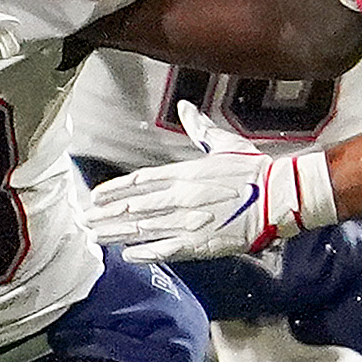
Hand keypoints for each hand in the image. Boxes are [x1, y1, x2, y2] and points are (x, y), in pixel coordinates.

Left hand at [84, 101, 339, 259]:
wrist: (277, 196)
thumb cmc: (254, 170)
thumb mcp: (225, 144)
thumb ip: (200, 129)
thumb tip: (185, 106)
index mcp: (183, 173)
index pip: (138, 182)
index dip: (114, 190)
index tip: (94, 197)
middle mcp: (178, 198)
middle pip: (133, 208)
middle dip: (107, 215)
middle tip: (85, 221)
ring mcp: (187, 222)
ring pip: (143, 229)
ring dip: (117, 234)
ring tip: (95, 237)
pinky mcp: (199, 243)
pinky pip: (165, 250)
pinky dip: (144, 253)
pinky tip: (127, 255)